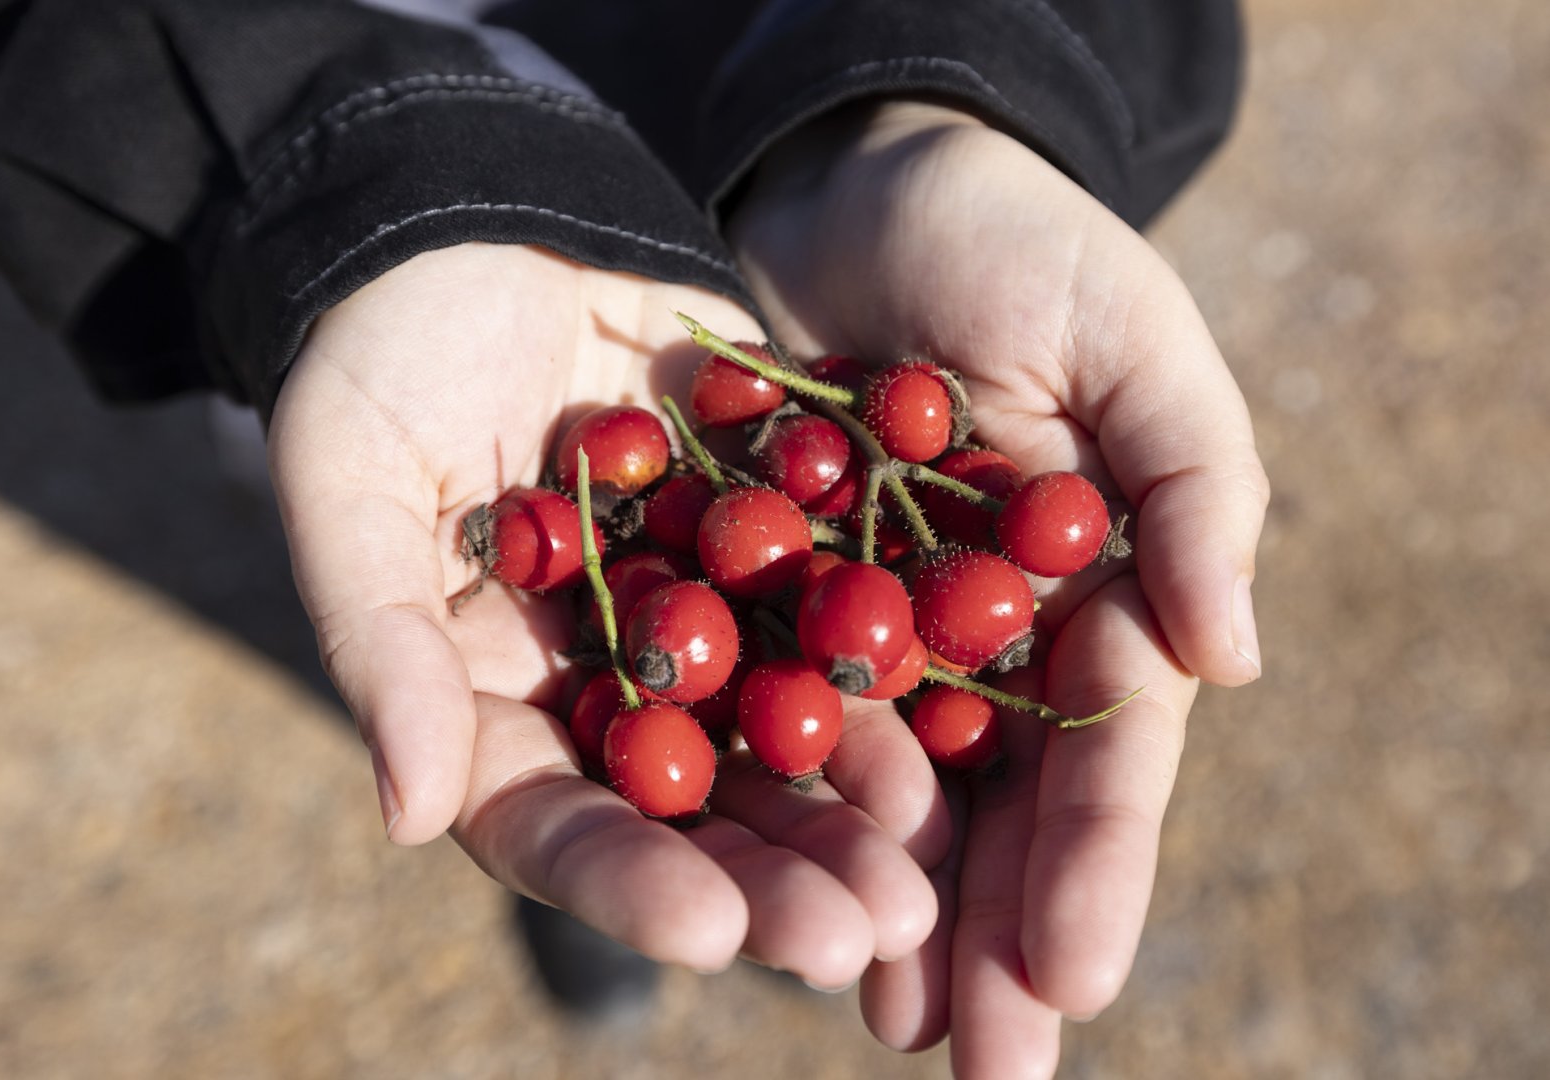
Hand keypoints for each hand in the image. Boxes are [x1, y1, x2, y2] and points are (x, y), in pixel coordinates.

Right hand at [267, 243, 946, 988]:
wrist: (477, 215)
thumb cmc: (375, 351)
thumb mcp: (349, 484)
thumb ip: (381, 644)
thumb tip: (409, 815)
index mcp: (492, 700)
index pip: (554, 823)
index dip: (629, 883)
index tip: (708, 931)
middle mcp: (607, 682)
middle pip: (695, 808)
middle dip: (776, 874)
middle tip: (865, 934)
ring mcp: (699, 614)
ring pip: (785, 730)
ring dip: (859, 801)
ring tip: (934, 863)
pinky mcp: (774, 537)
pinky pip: (842, 607)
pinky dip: (900, 659)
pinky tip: (968, 707)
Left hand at [729, 102, 1267, 1074]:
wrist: (856, 185)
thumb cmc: (1019, 242)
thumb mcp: (1133, 339)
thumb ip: (1196, 490)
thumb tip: (1236, 665)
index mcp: (1091, 592)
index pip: (1107, 755)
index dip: (1097, 867)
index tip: (1077, 981)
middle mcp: (986, 636)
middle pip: (999, 805)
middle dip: (997, 935)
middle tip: (982, 1064)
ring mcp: (875, 625)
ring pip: (890, 790)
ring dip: (890, 909)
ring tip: (886, 1023)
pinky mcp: (769, 597)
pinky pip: (770, 714)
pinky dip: (774, 807)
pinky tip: (761, 896)